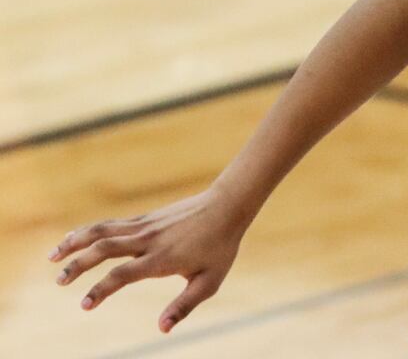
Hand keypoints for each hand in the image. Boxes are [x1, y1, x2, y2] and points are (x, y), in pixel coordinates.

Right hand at [50, 186, 251, 332]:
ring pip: (102, 231)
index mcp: (161, 258)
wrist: (228, 205)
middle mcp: (148, 240)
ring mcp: (144, 226)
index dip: (101, 289)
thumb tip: (162, 329)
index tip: (84, 305)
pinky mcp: (144, 219)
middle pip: (104, 248)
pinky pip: (110, 224)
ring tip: (52, 256)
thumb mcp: (209, 281)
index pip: (122, 274)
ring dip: (75, 242)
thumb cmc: (221, 246)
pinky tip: (74, 239)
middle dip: (78, 265)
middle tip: (59, 281)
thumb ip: (185, 305)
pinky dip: (88, 231)